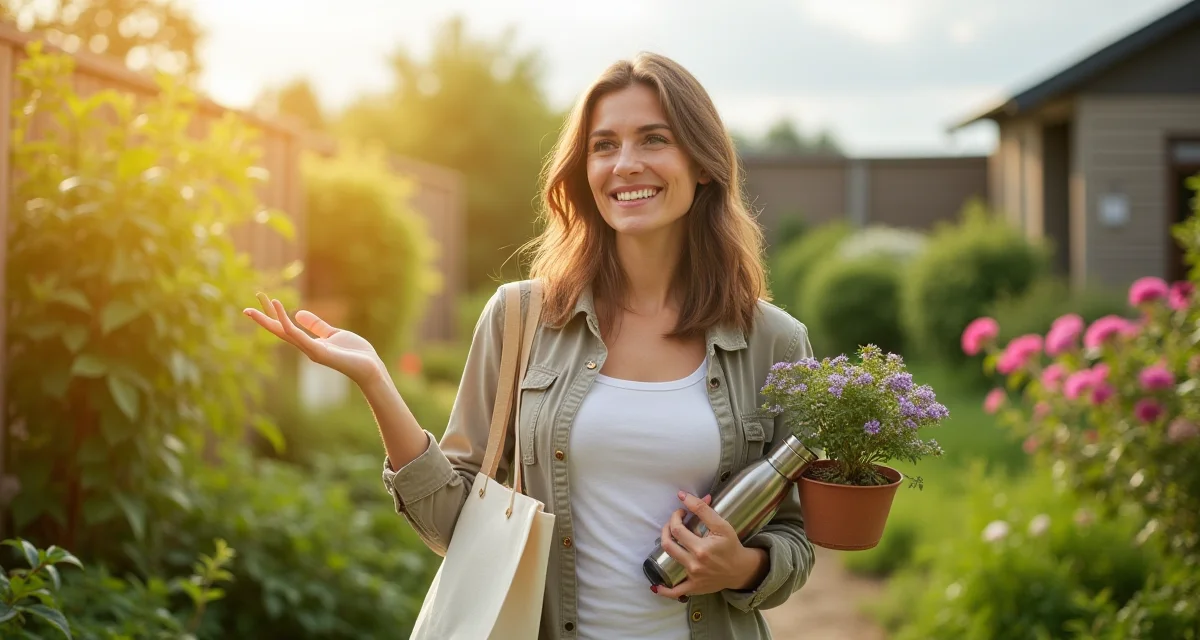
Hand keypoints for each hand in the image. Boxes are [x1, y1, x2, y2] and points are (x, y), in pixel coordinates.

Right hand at [243, 293, 387, 385]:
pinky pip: (298, 335)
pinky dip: (286, 321)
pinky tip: (278, 308)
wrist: (370, 367)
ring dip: (270, 318)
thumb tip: (298, 313)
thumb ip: (317, 325)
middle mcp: (306, 348)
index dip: (272, 317)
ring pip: (284, 332)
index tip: (261, 302)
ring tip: (260, 302)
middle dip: (263, 320)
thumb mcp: (334, 334)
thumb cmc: (355, 353)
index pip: (286, 329)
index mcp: (309, 343)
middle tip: (245, 308)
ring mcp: (310, 351)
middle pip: (279, 331)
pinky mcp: (317, 351)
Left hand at [652, 491, 767, 600]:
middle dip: (666, 528)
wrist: (740, 569)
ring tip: (669, 537)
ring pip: (668, 560)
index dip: (675, 517)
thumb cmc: (731, 546)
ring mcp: (693, 577)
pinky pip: (675, 592)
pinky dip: (664, 590)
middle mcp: (695, 563)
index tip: (681, 512)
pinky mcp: (693, 588)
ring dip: (664, 545)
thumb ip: (702, 509)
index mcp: (702, 548)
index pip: (677, 529)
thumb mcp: (721, 525)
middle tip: (673, 523)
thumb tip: (682, 495)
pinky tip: (656, 586)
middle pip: (668, 544)